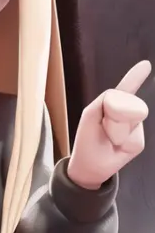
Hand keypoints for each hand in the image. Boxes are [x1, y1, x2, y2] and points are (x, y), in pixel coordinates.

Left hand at [67, 60, 150, 188]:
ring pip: (134, 121)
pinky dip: (126, 143)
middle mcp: (124, 112)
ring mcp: (134, 125)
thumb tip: (134, 103)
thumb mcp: (90, 115)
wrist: (90, 167)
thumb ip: (107, 101)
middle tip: (103, 129)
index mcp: (110, 104)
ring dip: (119, 131)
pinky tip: (119, 147)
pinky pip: (137, 137)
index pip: (125, 88)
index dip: (135, 77)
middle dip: (114, 118)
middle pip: (128, 104)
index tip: (145, 65)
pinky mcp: (139, 139)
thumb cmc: (87, 139)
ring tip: (110, 139)